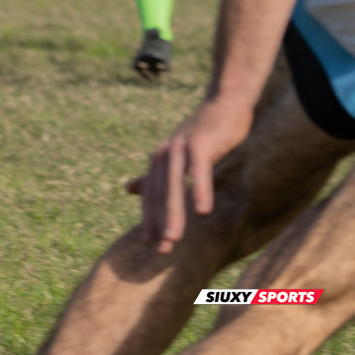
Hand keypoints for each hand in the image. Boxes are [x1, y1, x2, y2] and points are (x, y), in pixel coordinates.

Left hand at [137, 97, 254, 254]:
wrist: (225, 104)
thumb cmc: (204, 133)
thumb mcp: (177, 155)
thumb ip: (156, 175)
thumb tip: (129, 190)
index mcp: (159, 160)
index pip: (152, 195)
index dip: (150, 218)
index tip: (151, 244)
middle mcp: (164, 154)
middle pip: (159, 194)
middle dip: (159, 222)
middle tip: (162, 250)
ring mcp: (181, 149)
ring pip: (173, 186)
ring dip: (173, 214)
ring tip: (174, 239)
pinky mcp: (200, 144)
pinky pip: (199, 171)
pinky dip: (199, 191)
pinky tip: (202, 212)